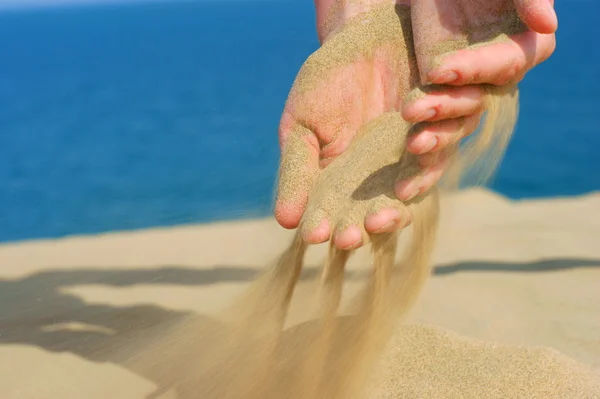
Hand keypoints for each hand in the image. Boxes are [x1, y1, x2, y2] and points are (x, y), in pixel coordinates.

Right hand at [275, 4, 415, 245]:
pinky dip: (428, 160)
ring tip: (383, 214)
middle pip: (372, 216)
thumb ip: (296, 171)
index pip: (330, 214)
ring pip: (407, 196)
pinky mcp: (438, 137)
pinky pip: (438, 155)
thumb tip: (284, 222)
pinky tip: (413, 155)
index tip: (316, 234)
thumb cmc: (326, 82)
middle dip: (364, 227)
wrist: (366, 37)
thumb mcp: (301, 126)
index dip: (324, 226)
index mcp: (338, 181)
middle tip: (356, 234)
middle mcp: (376, 180)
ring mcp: (407, 162)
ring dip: (396, 209)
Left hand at [394, 0, 556, 199]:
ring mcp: (462, 97)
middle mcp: (491, 81)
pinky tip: (406, 187)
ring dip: (434, 138)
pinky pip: (433, 137)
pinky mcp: (436, 106)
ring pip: (455, 126)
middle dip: (444, 109)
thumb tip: (547, 24)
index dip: (474, 70)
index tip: (439, 70)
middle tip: (412, 112)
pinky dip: (422, 162)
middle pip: (474, 104)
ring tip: (412, 145)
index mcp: (517, 50)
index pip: (501, 66)